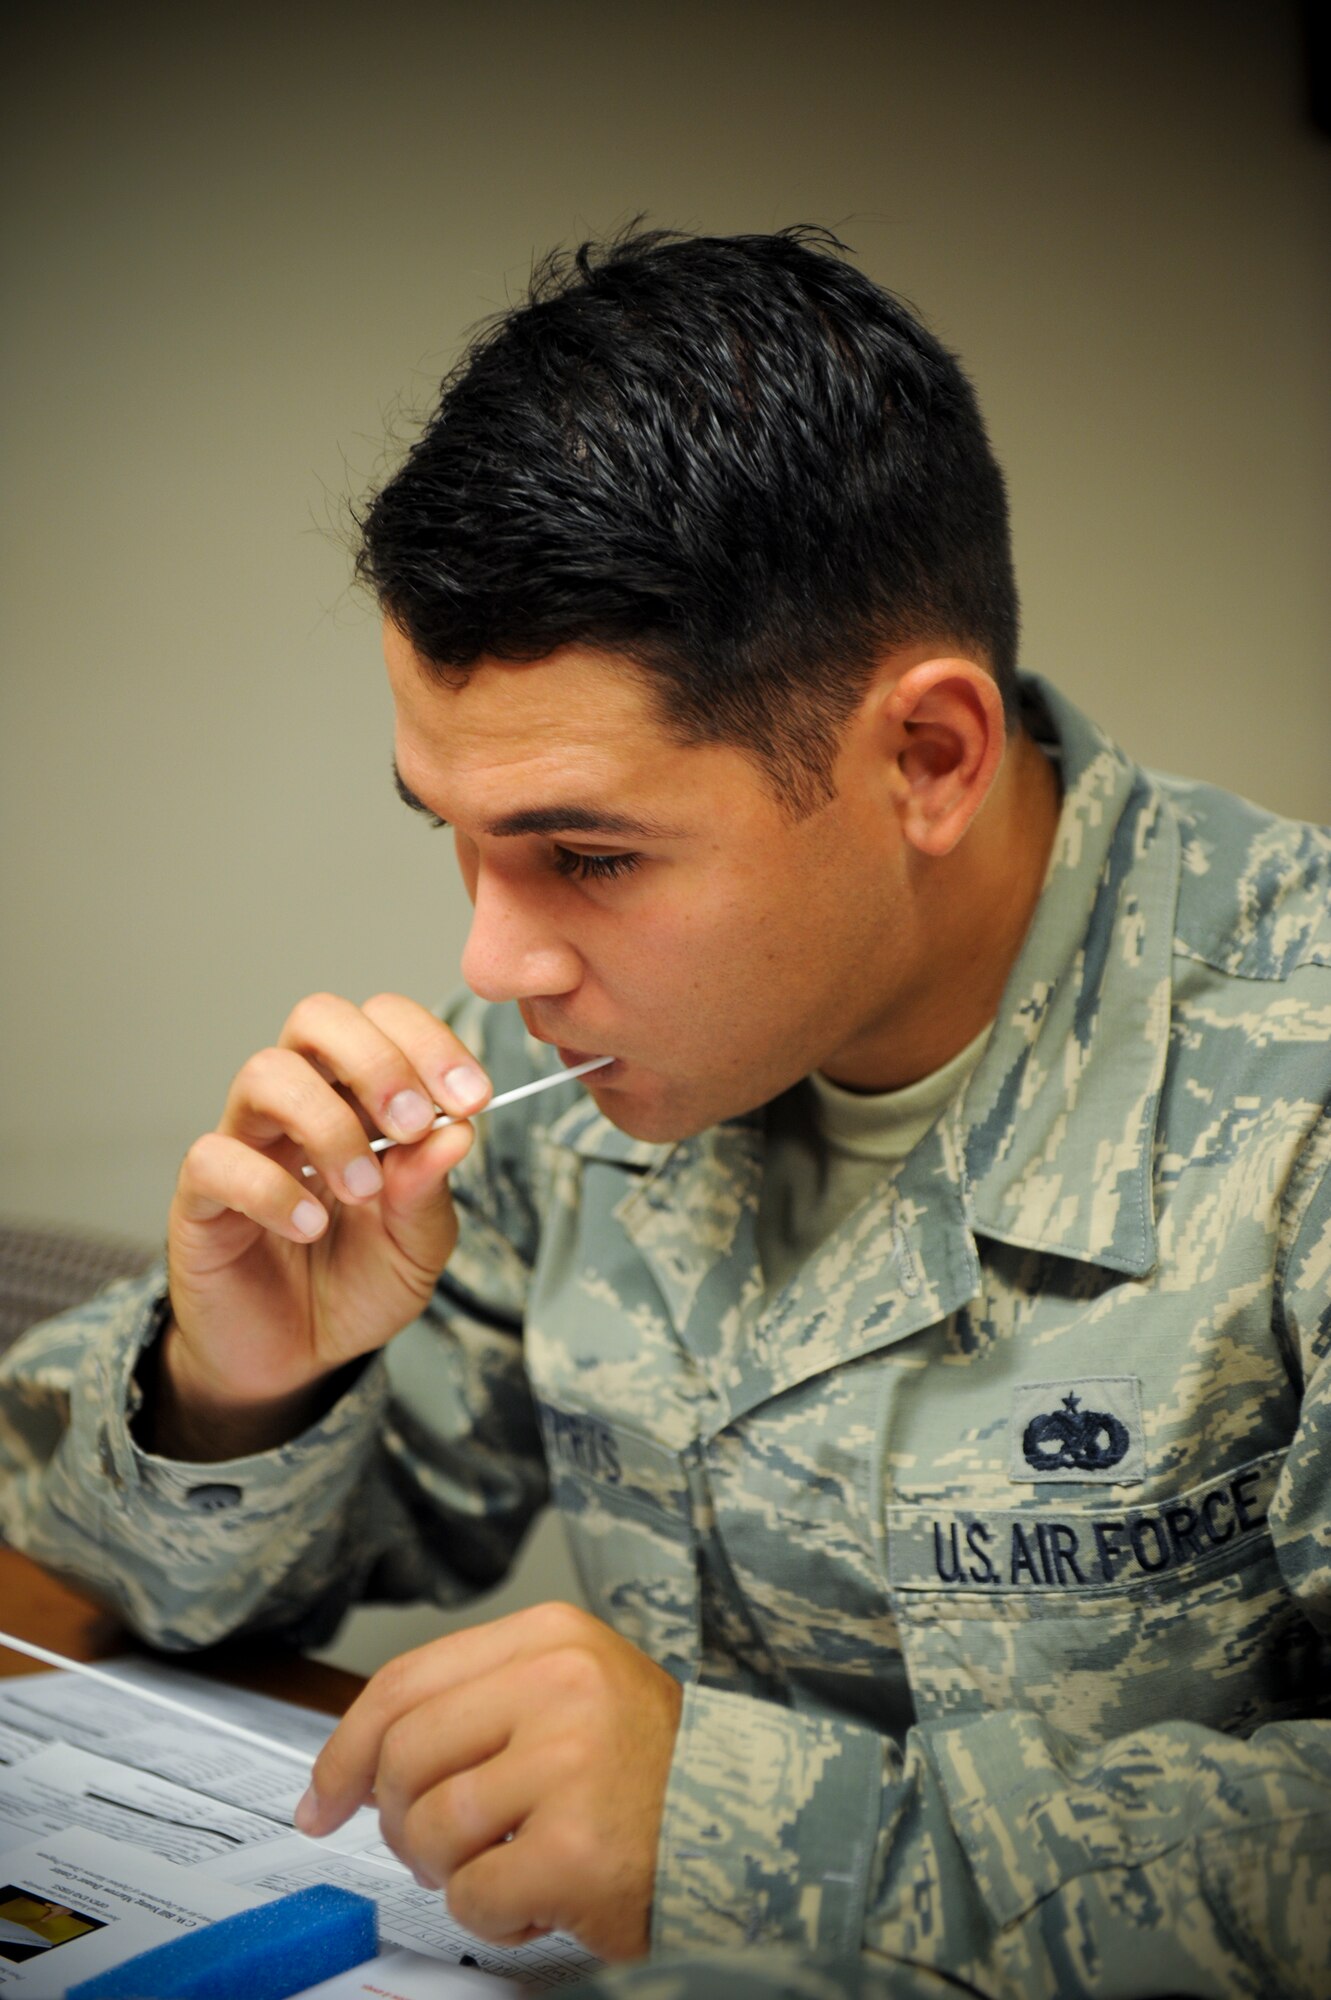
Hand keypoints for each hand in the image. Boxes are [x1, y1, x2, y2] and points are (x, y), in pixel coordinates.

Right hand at [160, 991, 490, 1453]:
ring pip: (265, 1073)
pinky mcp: (200, 1194)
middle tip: (412, 1123)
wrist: (295, 1359)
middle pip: (317, 1017)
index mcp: (359, 1097)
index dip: (430, 1042)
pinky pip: (215, 1157)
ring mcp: (246, 1142)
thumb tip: (458, 1133)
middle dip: (376, 1059)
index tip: (473, 1097)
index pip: (383, 1020)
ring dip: (329, 1125)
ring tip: (363, 1191)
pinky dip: (271, 1188)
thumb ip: (430, 1190)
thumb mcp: (417, 1246)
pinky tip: (309, 1227)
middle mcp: (299, 1103)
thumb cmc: (356, 1284)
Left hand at [295, 1603, 683, 1961]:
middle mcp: (562, 1685)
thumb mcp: (570, 1695)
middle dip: (401, 1821)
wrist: (754, 1829)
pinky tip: (540, 1897)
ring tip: (507, 1865)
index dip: (345, 1749)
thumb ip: (475, 1706)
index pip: (403, 1683)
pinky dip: (493, 1914)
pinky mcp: (577, 1847)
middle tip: (440, 1848)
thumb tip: (350, 1769)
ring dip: (452, 1872)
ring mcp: (571, 1763)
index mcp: (552, 1637)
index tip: (324, 1798)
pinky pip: (473, 1895)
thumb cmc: (649, 1773)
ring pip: (429, 1831)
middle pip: (403, 1758)